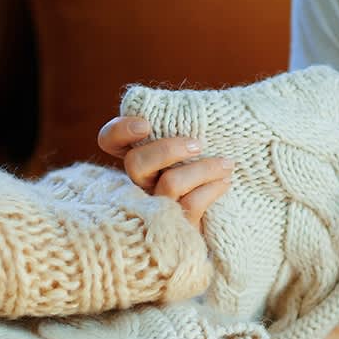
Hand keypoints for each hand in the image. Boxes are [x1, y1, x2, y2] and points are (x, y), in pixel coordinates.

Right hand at [98, 116, 232, 230]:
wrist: (223, 231)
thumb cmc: (208, 180)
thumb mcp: (195, 153)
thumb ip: (188, 132)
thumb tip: (209, 107)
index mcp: (142, 162)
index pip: (111, 142)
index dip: (119, 131)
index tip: (145, 124)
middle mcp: (140, 187)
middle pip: (136, 163)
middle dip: (168, 149)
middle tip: (198, 144)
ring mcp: (156, 210)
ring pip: (169, 183)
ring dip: (203, 168)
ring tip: (227, 164)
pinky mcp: (177, 229)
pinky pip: (191, 204)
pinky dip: (211, 189)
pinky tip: (225, 183)